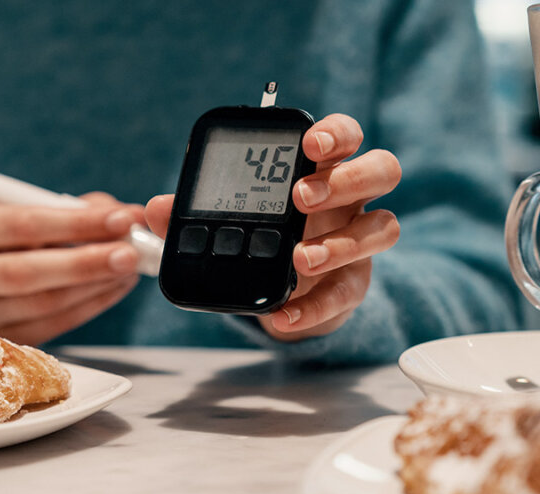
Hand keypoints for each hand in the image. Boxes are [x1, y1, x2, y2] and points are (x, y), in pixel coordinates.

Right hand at [0, 192, 144, 345]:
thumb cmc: (4, 237)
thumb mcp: (21, 211)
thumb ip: (69, 208)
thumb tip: (124, 216)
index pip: (19, 225)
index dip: (74, 223)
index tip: (121, 218)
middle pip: (23, 273)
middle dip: (85, 262)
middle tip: (131, 253)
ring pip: (42, 304)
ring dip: (94, 286)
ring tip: (130, 268)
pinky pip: (52, 326)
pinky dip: (90, 306)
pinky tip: (115, 287)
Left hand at [145, 113, 399, 341]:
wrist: (281, 292)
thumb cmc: (261, 237)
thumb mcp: (226, 221)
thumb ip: (192, 212)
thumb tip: (156, 208)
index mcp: (321, 168)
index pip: (345, 136)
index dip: (336, 134)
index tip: (310, 143)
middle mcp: (351, 199)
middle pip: (382, 170)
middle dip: (347, 179)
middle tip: (301, 197)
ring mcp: (358, 240)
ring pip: (383, 228)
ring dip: (342, 243)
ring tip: (299, 259)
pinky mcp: (354, 284)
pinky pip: (348, 293)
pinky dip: (314, 308)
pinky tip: (283, 315)